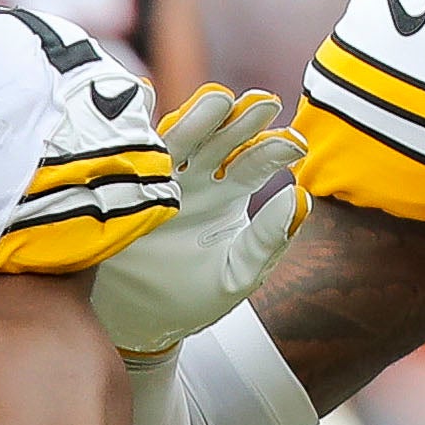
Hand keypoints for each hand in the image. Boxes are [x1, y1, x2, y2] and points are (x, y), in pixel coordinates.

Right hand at [93, 83, 302, 358]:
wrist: (135, 324)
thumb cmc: (192, 298)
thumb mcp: (239, 274)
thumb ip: (269, 239)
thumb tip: (301, 196)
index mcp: (229, 192)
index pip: (256, 161)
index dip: (275, 149)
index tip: (294, 145)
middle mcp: (196, 175)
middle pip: (222, 138)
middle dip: (242, 121)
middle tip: (264, 104)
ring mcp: (159, 177)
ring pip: (180, 138)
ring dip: (199, 118)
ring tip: (220, 101)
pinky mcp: (123, 187)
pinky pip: (131, 152)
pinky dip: (138, 127)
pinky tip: (147, 104)